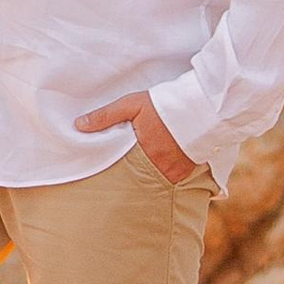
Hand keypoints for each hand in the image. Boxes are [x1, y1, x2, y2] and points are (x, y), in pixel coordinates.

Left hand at [76, 91, 196, 184]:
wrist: (203, 106)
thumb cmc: (165, 104)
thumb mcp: (132, 104)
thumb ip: (106, 116)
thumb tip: (79, 125)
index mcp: (143, 151)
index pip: (120, 167)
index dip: (112, 168)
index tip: (104, 172)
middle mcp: (160, 166)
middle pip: (138, 176)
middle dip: (130, 176)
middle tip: (120, 179)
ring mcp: (176, 171)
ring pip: (155, 179)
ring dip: (148, 175)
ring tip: (140, 172)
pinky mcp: (189, 170)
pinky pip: (172, 179)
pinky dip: (164, 174)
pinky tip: (160, 168)